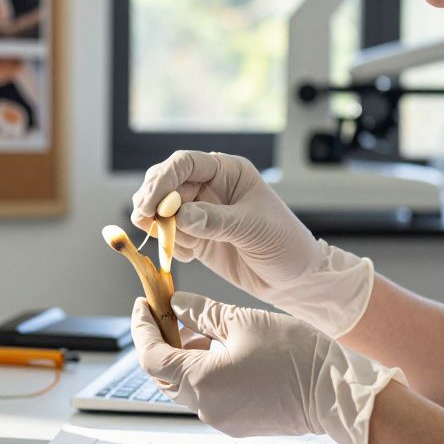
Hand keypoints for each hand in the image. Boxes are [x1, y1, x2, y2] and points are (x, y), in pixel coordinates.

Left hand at [130, 292, 403, 443]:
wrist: (335, 393)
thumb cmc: (293, 354)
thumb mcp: (242, 321)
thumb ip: (202, 313)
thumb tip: (177, 305)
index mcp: (200, 381)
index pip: (150, 357)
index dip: (142, 329)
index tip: (143, 305)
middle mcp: (205, 407)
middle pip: (164, 374)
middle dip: (162, 341)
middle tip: (166, 312)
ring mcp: (221, 419)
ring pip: (186, 385)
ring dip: (185, 357)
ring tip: (199, 327)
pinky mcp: (237, 423)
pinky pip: (208, 396)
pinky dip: (204, 372)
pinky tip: (219, 349)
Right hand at [131, 150, 373, 336]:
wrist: (293, 279)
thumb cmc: (284, 244)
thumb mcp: (253, 228)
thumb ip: (215, 221)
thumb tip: (179, 216)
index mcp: (227, 171)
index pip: (184, 164)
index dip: (162, 180)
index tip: (151, 205)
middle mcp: (209, 186)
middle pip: (164, 183)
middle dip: (152, 203)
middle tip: (149, 223)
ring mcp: (200, 211)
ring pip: (160, 210)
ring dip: (158, 226)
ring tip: (175, 245)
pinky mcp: (195, 236)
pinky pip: (168, 235)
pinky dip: (168, 245)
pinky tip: (189, 256)